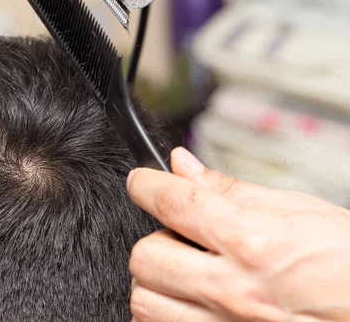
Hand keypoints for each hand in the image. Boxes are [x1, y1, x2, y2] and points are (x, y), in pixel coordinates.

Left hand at [126, 147, 349, 321]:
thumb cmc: (348, 264)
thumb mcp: (297, 211)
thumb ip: (229, 190)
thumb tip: (181, 165)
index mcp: (253, 242)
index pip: (172, 203)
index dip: (146, 184)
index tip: (142, 181)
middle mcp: (235, 291)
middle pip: (145, 256)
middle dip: (154, 238)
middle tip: (179, 236)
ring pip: (146, 302)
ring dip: (157, 280)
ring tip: (187, 271)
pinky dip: (167, 314)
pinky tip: (192, 302)